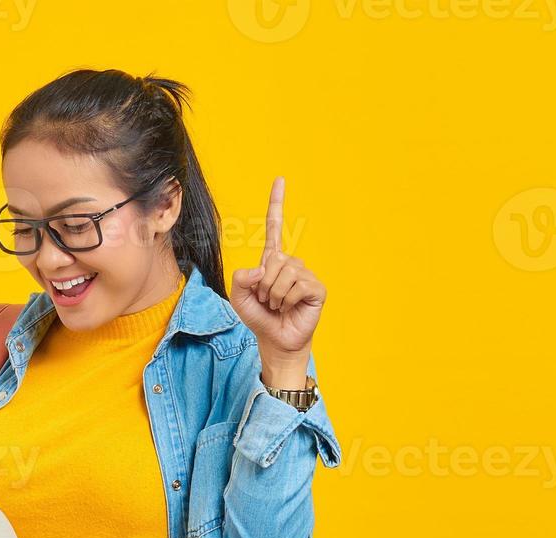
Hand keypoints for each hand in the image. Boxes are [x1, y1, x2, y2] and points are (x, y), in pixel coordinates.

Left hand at [229, 176, 327, 386]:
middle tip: (267, 301)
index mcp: (272, 261)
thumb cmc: (259, 318)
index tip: (280, 180)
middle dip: (263, 285)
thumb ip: (241, 278)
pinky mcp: (316, 288)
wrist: (275, 341)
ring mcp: (305, 275)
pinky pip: (296, 286)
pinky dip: (286, 300)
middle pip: (274, 260)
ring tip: (277, 306)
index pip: (275, 227)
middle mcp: (291, 263)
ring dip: (274, 295)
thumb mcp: (239, 297)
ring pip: (285, 274)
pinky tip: (290, 308)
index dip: (276, 204)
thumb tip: (265, 267)